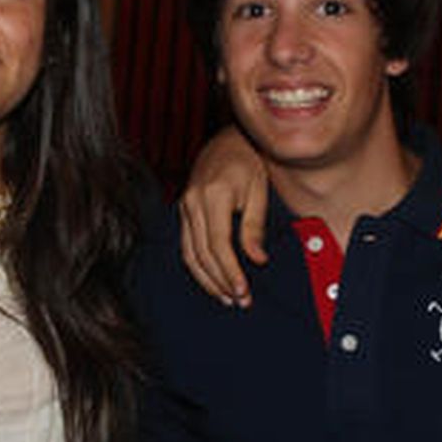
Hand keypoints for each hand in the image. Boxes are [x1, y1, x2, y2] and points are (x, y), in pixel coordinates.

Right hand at [178, 126, 267, 306]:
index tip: (243, 291)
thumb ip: (254, 227)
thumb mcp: (259, 191)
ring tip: (226, 297)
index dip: (230, 271)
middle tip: (238, 301)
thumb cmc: (248, 162)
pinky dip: (197, 266)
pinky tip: (211, 279)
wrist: (229, 141)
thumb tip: (257, 259)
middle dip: (220, 281)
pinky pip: (185, 244)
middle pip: (202, 254)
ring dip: (207, 279)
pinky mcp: (182, 209)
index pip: (218, 245)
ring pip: (189, 253)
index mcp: (212, 195)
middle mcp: (193, 201)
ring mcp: (184, 205)